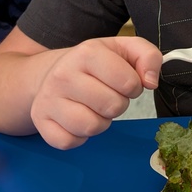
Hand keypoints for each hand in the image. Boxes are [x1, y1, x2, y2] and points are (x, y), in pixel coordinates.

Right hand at [29, 36, 162, 148]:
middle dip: (118, 104)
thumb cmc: (95, 64)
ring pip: (91, 127)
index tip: (125, 82)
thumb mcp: (124, 49)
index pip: (128, 82)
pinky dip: (79, 137)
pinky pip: (69, 142)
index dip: (134, 86)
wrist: (53, 71)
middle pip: (112, 107)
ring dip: (100, 122)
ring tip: (94, 108)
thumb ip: (148, 56)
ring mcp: (48, 98)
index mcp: (87, 53)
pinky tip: (77, 120)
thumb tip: (151, 81)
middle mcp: (63, 74)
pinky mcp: (40, 121)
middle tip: (108, 95)